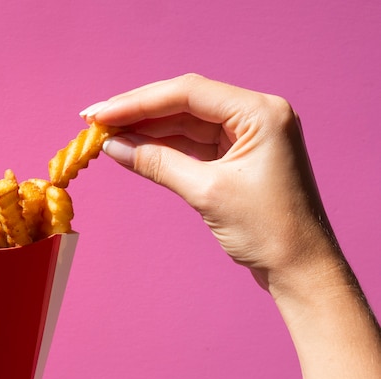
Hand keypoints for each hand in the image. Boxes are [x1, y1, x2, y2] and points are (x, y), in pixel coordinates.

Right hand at [82, 73, 340, 295]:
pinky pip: (191, 145)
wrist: (300, 269)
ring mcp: (246, 136)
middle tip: (94, 120)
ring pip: (184, 124)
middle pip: (184, 103)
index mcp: (259, 112)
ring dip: (146, 130)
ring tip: (105, 135)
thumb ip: (158, 163)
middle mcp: (255, 116)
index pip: (188, 93)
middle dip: (138, 113)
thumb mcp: (207, 192)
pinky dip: (162, 148)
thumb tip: (113, 146)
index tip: (99, 113)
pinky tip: (133, 149)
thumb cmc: (268, 230)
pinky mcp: (236, 158)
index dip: (138, 101)